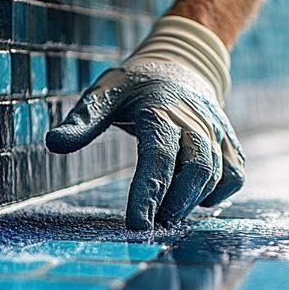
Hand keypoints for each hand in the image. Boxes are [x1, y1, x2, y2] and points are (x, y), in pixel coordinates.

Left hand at [46, 60, 244, 229]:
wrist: (181, 65)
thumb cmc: (136, 86)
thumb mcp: (104, 94)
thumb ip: (83, 121)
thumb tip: (54, 143)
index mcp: (161, 111)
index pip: (158, 157)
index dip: (148, 193)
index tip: (137, 224)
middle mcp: (195, 121)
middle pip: (197, 168)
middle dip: (177, 202)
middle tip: (156, 224)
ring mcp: (216, 132)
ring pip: (217, 174)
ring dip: (194, 201)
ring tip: (169, 216)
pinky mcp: (229, 143)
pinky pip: (234, 175)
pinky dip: (219, 193)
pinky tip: (196, 198)